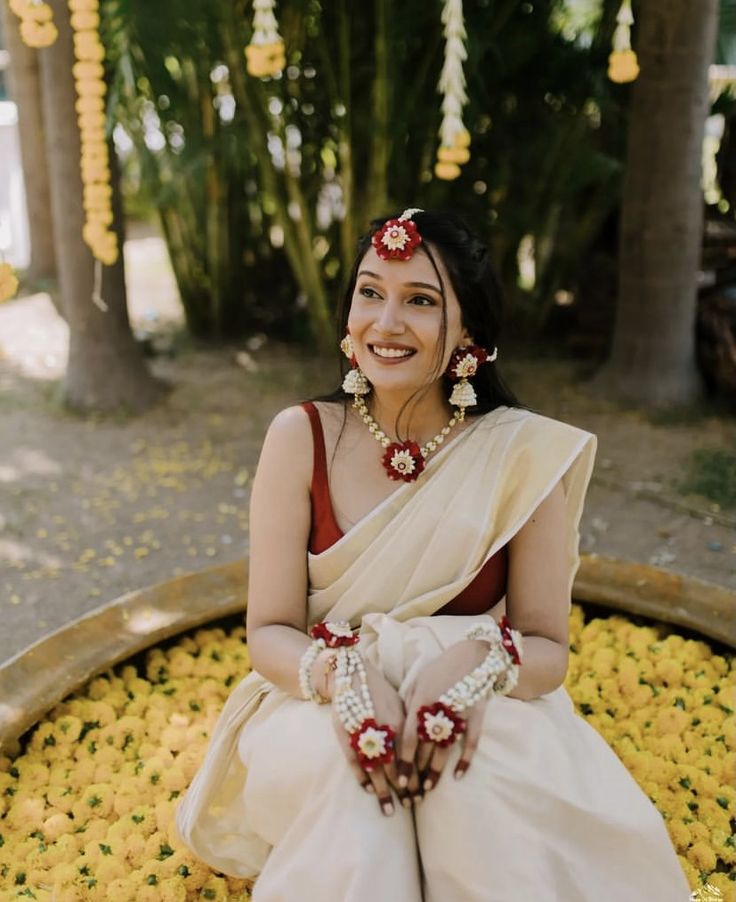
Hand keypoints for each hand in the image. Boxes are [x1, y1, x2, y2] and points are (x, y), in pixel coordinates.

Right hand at [329, 656, 412, 814]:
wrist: (351, 675)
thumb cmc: (380, 690)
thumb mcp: (401, 704)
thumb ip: (410, 725)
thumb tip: (425, 745)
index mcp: (400, 722)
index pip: (412, 757)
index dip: (417, 776)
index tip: (422, 792)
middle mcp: (383, 730)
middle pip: (396, 766)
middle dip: (404, 788)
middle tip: (411, 805)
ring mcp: (363, 734)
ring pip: (376, 769)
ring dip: (383, 791)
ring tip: (389, 810)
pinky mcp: (346, 736)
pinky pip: (355, 762)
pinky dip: (362, 777)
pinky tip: (369, 790)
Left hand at [398, 639, 488, 795]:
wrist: (473, 655)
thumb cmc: (441, 668)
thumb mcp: (418, 680)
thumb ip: (408, 703)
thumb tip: (399, 726)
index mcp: (420, 701)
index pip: (408, 738)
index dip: (403, 761)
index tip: (398, 780)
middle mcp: (438, 710)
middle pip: (425, 748)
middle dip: (416, 772)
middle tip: (410, 793)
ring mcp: (459, 714)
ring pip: (444, 750)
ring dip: (436, 771)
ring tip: (428, 789)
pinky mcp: (476, 716)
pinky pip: (471, 743)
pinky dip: (465, 760)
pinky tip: (458, 776)